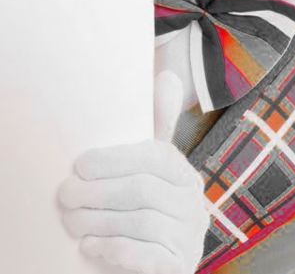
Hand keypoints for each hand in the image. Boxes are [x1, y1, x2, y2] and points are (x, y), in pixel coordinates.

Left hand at [59, 71, 209, 273]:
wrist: (153, 270)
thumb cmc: (144, 214)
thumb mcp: (149, 172)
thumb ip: (155, 129)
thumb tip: (168, 75)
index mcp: (186, 175)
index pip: (156, 157)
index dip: (116, 159)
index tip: (80, 164)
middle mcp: (195, 205)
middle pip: (144, 190)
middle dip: (99, 192)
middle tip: (65, 195)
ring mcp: (190, 238)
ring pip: (143, 222)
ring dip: (100, 220)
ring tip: (71, 221)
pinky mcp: (179, 267)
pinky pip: (147, 256)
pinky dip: (115, 250)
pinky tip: (90, 246)